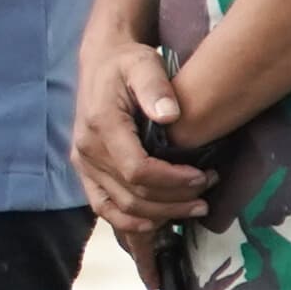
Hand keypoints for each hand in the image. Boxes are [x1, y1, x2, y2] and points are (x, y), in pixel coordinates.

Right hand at [72, 36, 212, 236]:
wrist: (100, 63)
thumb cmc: (127, 63)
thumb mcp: (144, 64)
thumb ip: (155, 87)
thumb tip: (171, 115)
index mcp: (101, 125)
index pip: (137, 170)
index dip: (172, 182)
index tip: (202, 176)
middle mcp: (87, 151)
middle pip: (132, 196)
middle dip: (174, 202)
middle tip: (207, 195)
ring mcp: (83, 164)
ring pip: (120, 209)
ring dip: (158, 217)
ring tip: (193, 209)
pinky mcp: (85, 172)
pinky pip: (104, 208)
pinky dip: (130, 223)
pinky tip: (157, 226)